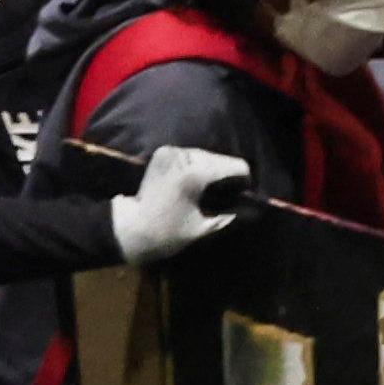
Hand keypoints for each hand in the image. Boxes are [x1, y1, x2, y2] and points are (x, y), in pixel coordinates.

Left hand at [110, 145, 251, 263]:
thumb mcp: (203, 228)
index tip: (245, 197)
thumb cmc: (167, 233)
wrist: (129, 228)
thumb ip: (232, 216)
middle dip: (229, 176)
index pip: (237, 166)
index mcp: (196, 172)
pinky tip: (197, 184)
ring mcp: (173, 151)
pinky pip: (191, 156)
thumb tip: (254, 210)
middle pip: (222, 159)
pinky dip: (199, 167)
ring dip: (214, 171)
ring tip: (212, 192)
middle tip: (230, 197)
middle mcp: (185, 155)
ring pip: (207, 155)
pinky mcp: (164, 153)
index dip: (245, 182)